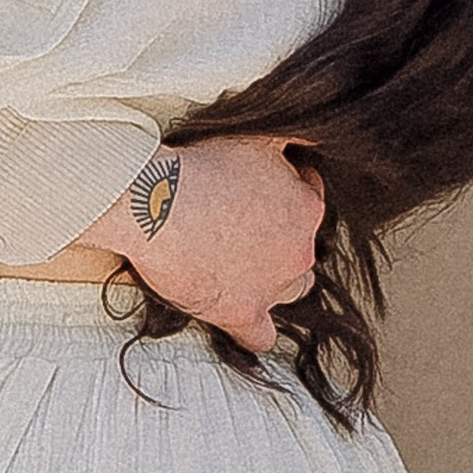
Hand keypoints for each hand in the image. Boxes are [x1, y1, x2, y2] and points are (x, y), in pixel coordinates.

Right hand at [110, 136, 324, 353]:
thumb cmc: (203, 167)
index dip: (284, 194)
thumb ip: (292, 139)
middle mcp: (299, 252)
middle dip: (281, 238)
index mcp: (306, 209)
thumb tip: (315, 136)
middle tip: (244, 226)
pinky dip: (256, 332)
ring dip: (274, 279)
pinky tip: (247, 321)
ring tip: (244, 266)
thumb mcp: (259, 138)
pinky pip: (261, 336)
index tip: (258, 192)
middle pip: (302, 249)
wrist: (156, 203)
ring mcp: (271, 286)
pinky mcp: (240, 313)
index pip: (309, 202)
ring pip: (291, 290)